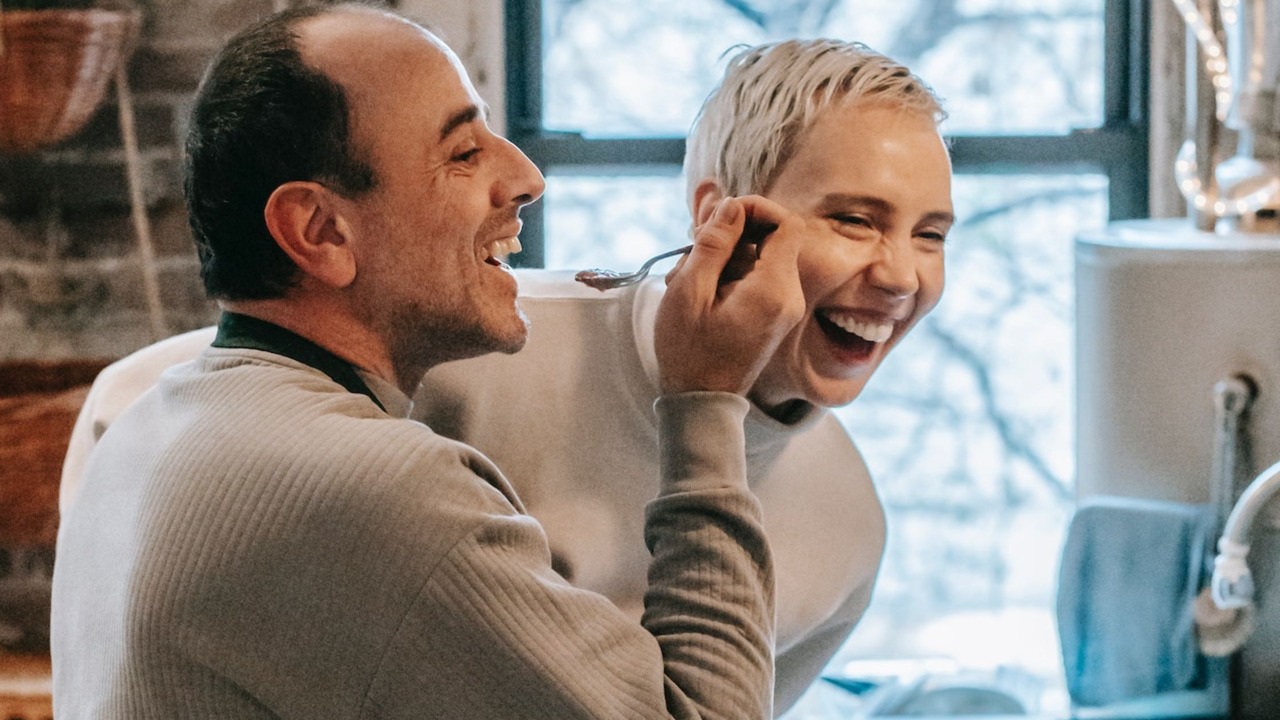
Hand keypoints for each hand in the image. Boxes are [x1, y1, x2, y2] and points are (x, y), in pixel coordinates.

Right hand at [654, 195, 805, 395]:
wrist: (702, 402)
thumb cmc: (690, 352)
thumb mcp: (690, 292)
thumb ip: (713, 244)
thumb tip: (732, 206)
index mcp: (773, 289)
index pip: (787, 224)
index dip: (756, 209)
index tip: (721, 217)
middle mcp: (789, 296)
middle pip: (773, 238)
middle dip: (731, 234)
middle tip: (692, 250)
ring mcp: (784, 307)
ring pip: (760, 256)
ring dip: (724, 255)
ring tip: (687, 276)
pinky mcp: (774, 315)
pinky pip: (757, 277)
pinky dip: (729, 273)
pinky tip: (699, 289)